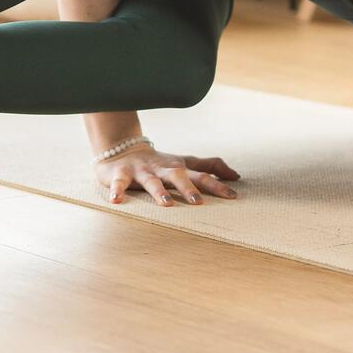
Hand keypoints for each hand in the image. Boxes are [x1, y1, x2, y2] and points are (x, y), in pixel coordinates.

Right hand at [96, 145, 241, 205]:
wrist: (122, 149)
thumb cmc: (159, 162)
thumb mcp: (185, 162)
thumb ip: (210, 166)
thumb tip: (236, 176)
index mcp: (179, 168)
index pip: (201, 175)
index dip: (217, 185)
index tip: (233, 196)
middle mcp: (163, 169)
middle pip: (178, 176)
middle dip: (188, 187)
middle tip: (198, 202)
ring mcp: (142, 171)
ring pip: (151, 181)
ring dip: (159, 192)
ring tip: (166, 204)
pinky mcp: (120, 175)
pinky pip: (119, 183)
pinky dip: (117, 190)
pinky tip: (116, 200)